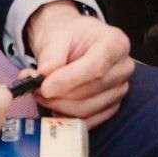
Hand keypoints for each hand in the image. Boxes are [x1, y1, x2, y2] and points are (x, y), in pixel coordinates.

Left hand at [26, 0, 134, 127]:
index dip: (69, 80)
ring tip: (40, 94)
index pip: (96, 67)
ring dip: (59, 106)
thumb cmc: (69, 36)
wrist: (75, 42)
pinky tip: (54, 106)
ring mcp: (120, 89)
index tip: (44, 87)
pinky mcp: (112, 105)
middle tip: (34, 89)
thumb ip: (51, 56)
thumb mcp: (57, 36)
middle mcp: (123, 67)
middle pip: (90, 91)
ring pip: (87, 109)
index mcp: (115, 43)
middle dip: (58, 95)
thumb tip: (42, 78)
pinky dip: (68, 117)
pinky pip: (89, 120)